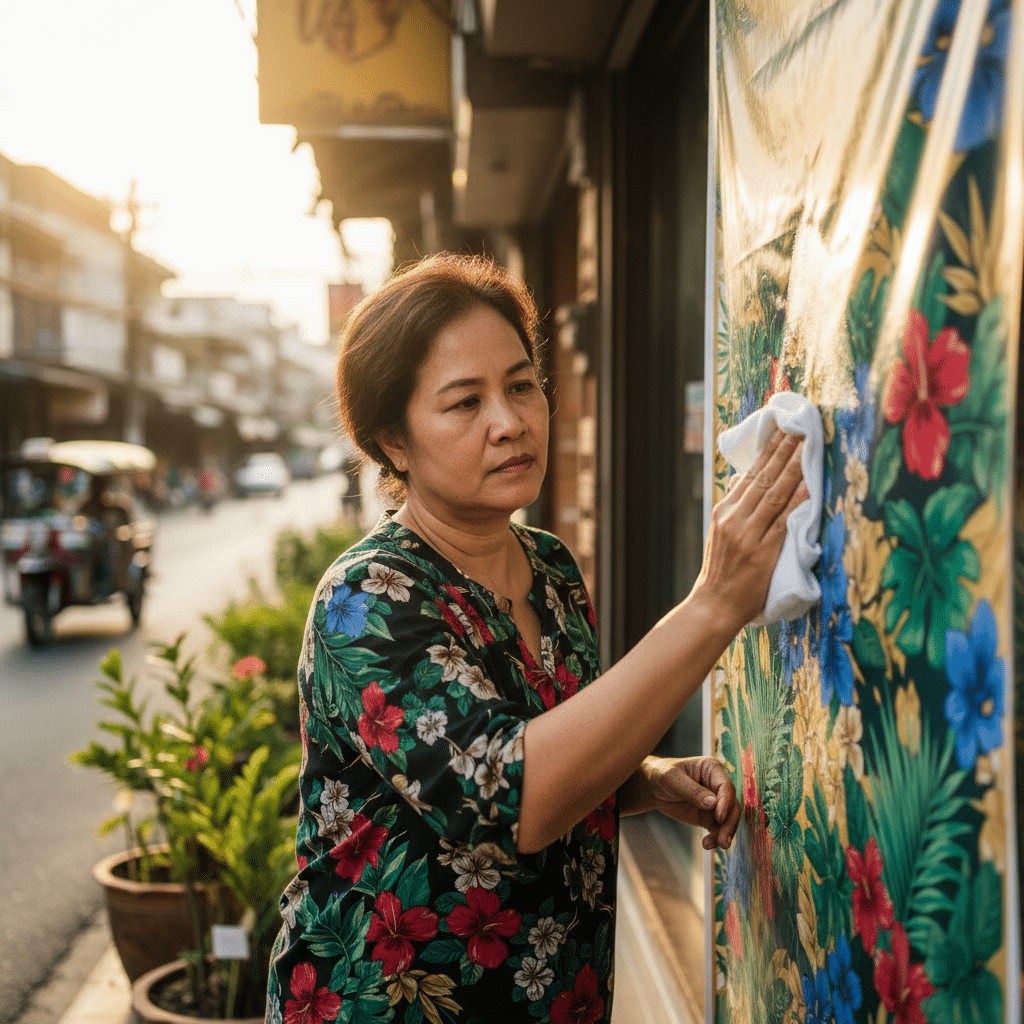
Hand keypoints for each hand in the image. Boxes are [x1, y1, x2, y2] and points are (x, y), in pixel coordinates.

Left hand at [643, 756, 739, 849]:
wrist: (655, 786)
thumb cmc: (663, 775)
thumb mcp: (673, 779)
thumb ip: (692, 790)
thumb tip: (713, 804)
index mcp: (712, 769)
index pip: (725, 786)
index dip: (726, 802)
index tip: (719, 817)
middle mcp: (718, 785)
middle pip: (732, 805)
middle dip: (729, 824)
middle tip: (723, 841)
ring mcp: (716, 802)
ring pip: (727, 820)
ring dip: (723, 834)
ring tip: (712, 845)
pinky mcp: (710, 816)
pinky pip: (717, 829)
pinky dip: (714, 838)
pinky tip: (707, 844)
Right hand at [695, 428, 808, 628]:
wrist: (714, 605)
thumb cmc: (722, 570)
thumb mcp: (719, 533)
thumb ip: (733, 507)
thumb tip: (743, 477)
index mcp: (723, 512)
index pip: (749, 474)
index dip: (768, 451)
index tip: (783, 431)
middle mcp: (734, 519)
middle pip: (763, 478)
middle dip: (783, 452)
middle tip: (800, 429)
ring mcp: (748, 535)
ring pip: (774, 494)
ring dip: (793, 469)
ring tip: (807, 448)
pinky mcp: (763, 553)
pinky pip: (784, 521)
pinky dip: (798, 501)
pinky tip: (810, 485)